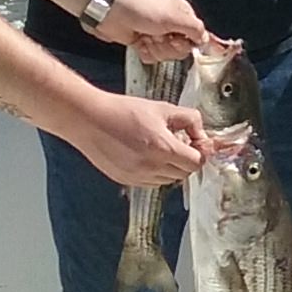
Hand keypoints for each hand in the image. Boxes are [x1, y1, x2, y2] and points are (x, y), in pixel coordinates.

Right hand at [70, 94, 206, 186]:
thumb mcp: (163, 108)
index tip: (195, 143)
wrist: (90, 119)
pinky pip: (151, 182)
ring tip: (160, 147)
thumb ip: (190, 120)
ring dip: (171, 167)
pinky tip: (146, 154)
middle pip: (184, 173)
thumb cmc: (123, 111)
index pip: (196, 163)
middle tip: (179, 142)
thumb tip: (201, 134)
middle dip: (186, 159)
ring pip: (168, 180)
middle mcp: (151, 167)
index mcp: (163, 149)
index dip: (199, 152)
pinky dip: (155, 172)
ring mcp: (137, 177)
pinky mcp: (126, 180)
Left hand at [92, 0, 206, 64]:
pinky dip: (144, 52)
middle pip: (181, 50)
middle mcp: (171, 25)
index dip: (187, 43)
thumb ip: (196, 29)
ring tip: (146, 36)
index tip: (177, 39)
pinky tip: (139, 41)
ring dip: (155, 48)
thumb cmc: (141, 5)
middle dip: (168, 47)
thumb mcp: (175, 16)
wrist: (111, 8)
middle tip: (159, 35)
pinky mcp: (142, 42)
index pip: (196, 38)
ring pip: (165, 55)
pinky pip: (151, 57)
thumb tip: (205, 39)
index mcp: (183, 15)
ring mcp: (156, 34)